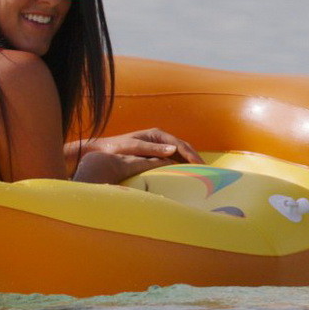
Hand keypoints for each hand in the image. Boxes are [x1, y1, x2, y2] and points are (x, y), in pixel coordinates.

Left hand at [66, 127, 202, 183]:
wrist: (101, 152)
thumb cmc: (116, 149)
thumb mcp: (134, 148)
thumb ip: (153, 149)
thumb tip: (173, 150)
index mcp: (157, 134)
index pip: (179, 144)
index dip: (190, 155)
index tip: (199, 165)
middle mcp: (159, 139)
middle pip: (183, 148)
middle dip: (195, 158)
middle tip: (207, 172)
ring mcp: (158, 147)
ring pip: (179, 154)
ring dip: (190, 162)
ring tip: (202, 175)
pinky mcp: (155, 155)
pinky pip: (173, 160)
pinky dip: (182, 166)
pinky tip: (187, 175)